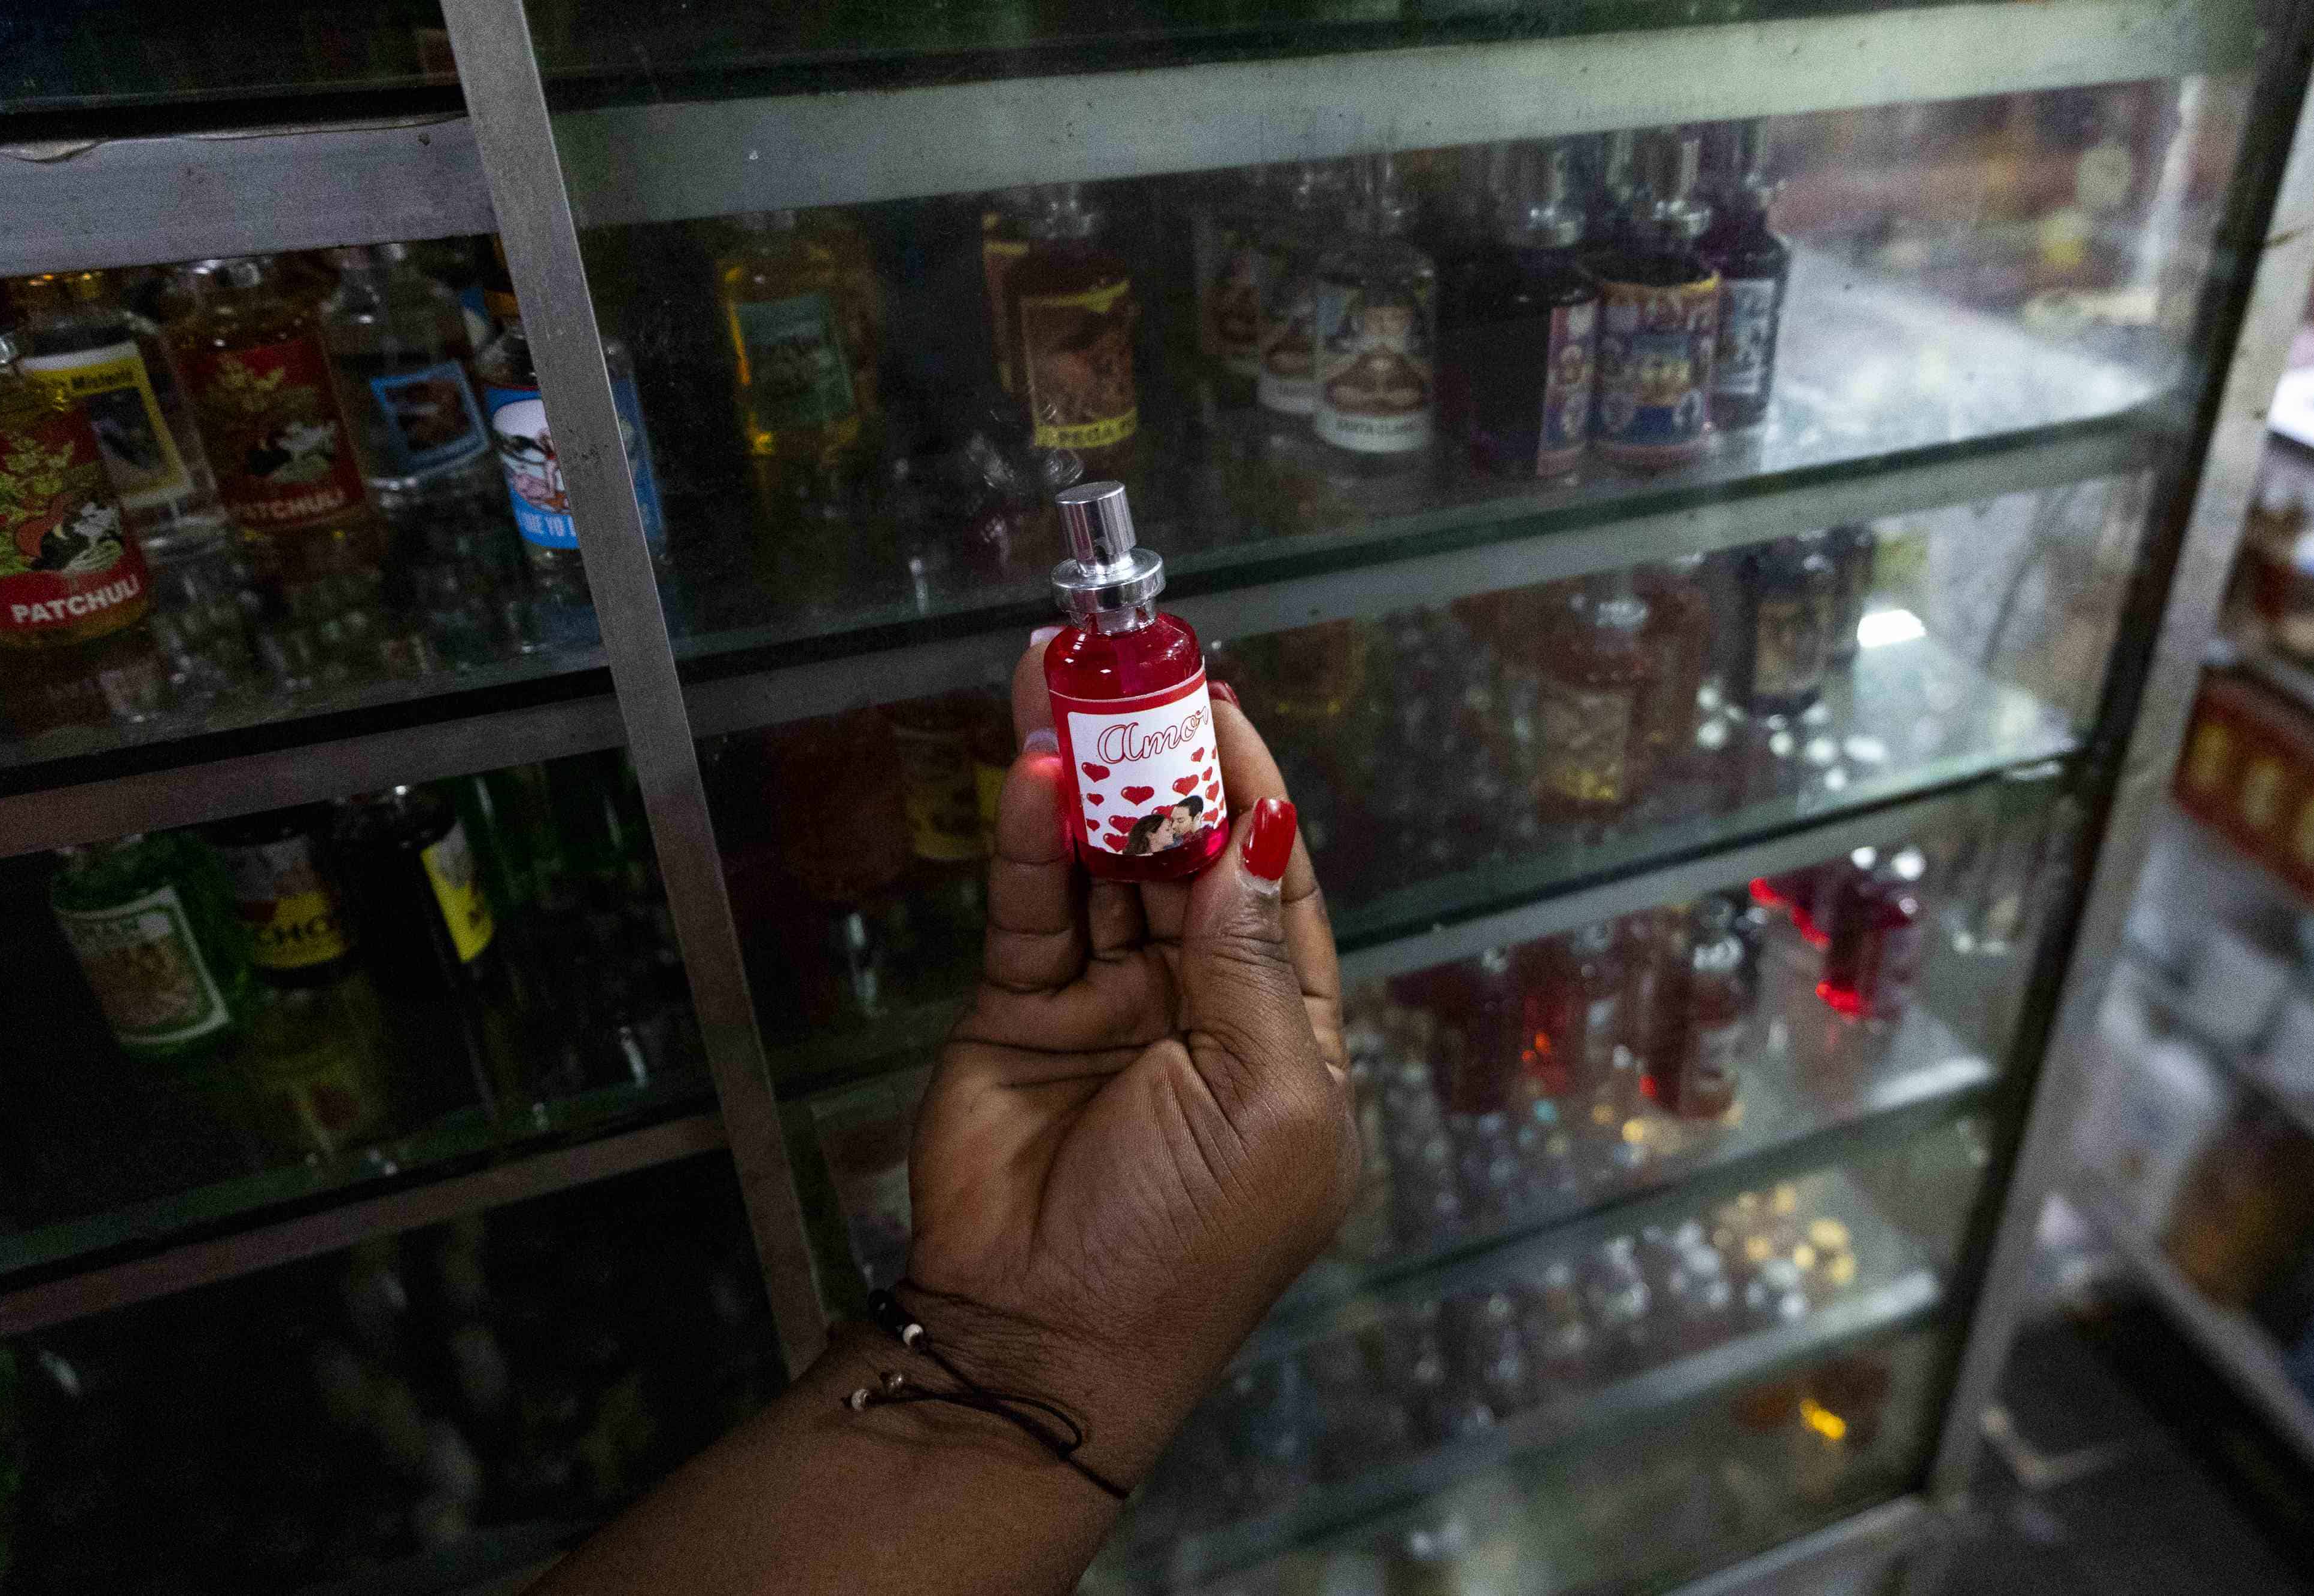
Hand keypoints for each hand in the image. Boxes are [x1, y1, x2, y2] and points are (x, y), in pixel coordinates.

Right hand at [899, 646, 1358, 1489]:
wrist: (1037, 1343)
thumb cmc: (1187, 1241)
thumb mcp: (1267, 1101)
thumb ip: (1254, 958)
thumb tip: (1258, 831)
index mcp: (1292, 1038)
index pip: (1279, 883)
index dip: (1254, 791)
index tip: (1222, 702)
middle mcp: (1203, 1009)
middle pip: (1188, 858)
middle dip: (1165, 766)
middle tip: (1134, 668)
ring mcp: (1109, 1005)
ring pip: (1104, 866)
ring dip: (1091, 779)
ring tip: (1067, 680)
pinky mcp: (1021, 1010)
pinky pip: (1033, 907)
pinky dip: (1029, 841)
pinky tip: (1031, 771)